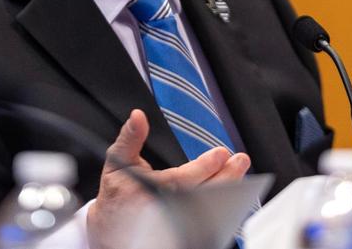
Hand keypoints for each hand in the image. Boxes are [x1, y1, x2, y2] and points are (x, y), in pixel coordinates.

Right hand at [87, 109, 250, 248]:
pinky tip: (234, 194)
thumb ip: (130, 138)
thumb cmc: (116, 196)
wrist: (111, 232)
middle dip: (226, 176)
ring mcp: (176, 226)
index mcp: (151, 191)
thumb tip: (138, 115)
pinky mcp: (184, 235)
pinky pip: (209, 224)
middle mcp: (165, 211)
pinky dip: (224, 209)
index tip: (222, 153)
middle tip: (240, 161)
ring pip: (209, 211)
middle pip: (203, 196)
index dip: (206, 166)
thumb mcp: (117, 163)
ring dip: (229, 191)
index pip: (184, 180)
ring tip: (240, 173)